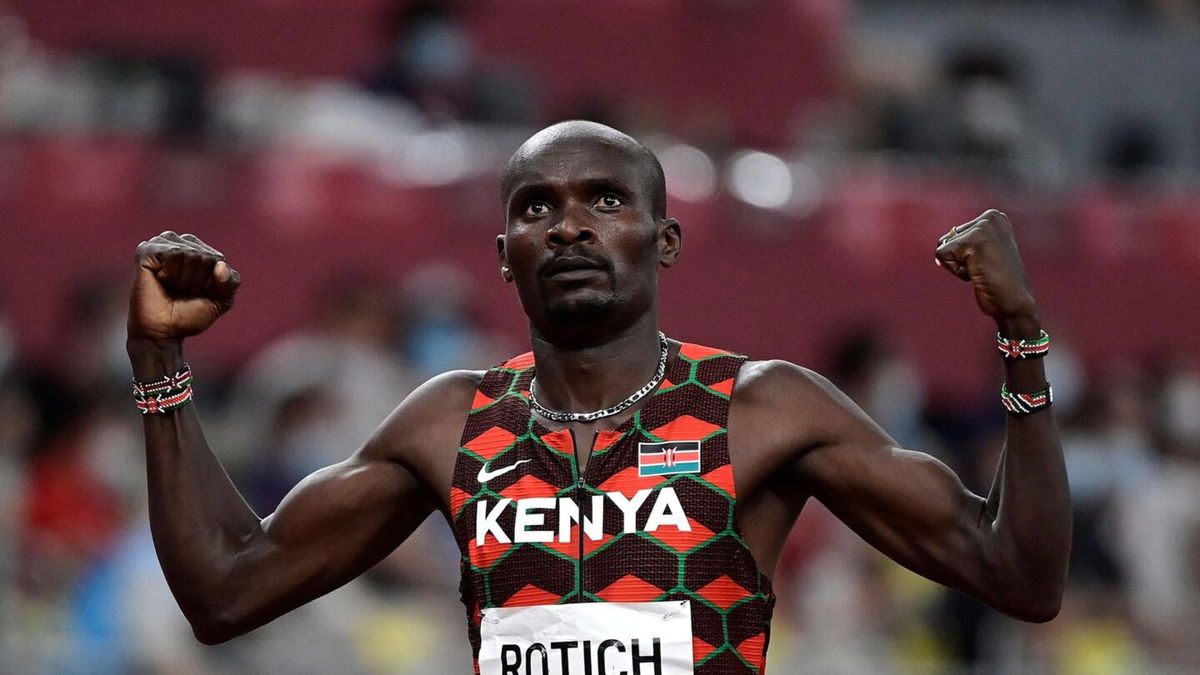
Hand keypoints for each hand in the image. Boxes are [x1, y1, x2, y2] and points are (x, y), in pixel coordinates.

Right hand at [128, 232, 241, 344]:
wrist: (163, 330)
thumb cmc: (190, 314)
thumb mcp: (221, 300)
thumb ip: (231, 282)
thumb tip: (221, 265)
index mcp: (201, 250)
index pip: (219, 260)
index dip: (211, 283)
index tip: (197, 293)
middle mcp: (182, 243)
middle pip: (205, 256)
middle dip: (196, 280)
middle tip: (181, 291)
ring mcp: (163, 244)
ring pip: (191, 254)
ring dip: (184, 278)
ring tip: (171, 285)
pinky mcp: (147, 250)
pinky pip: (174, 253)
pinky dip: (171, 272)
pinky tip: (160, 278)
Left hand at [935, 210, 1039, 331]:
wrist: (1014, 301)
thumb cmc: (997, 280)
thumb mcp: (985, 252)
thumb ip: (965, 241)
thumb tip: (940, 243)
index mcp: (994, 216)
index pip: (955, 234)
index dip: (964, 255)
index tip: (987, 262)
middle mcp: (990, 217)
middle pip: (947, 238)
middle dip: (959, 259)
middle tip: (984, 268)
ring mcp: (982, 228)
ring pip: (943, 247)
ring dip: (958, 265)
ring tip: (982, 270)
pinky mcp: (972, 241)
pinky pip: (942, 255)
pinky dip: (956, 271)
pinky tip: (978, 273)